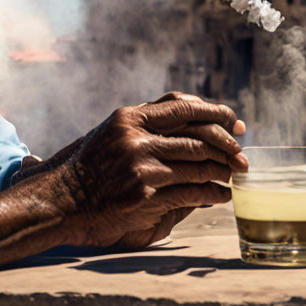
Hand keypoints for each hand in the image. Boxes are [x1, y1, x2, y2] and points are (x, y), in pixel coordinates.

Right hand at [55, 92, 245, 247]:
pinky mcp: (146, 195)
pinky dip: (214, 194)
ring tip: (233, 175)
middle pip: (197, 133)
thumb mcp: (113, 135)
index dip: (213, 111)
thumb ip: (146, 126)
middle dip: (227, 143)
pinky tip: (221, 195)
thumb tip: (195, 127)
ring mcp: (141, 166)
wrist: (63, 200)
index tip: (233, 120)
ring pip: (200, 163)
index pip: (181, 104)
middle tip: (242, 154)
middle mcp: (136, 137)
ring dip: (223, 170)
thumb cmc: (91, 169)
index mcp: (129, 118)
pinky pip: (193, 192)